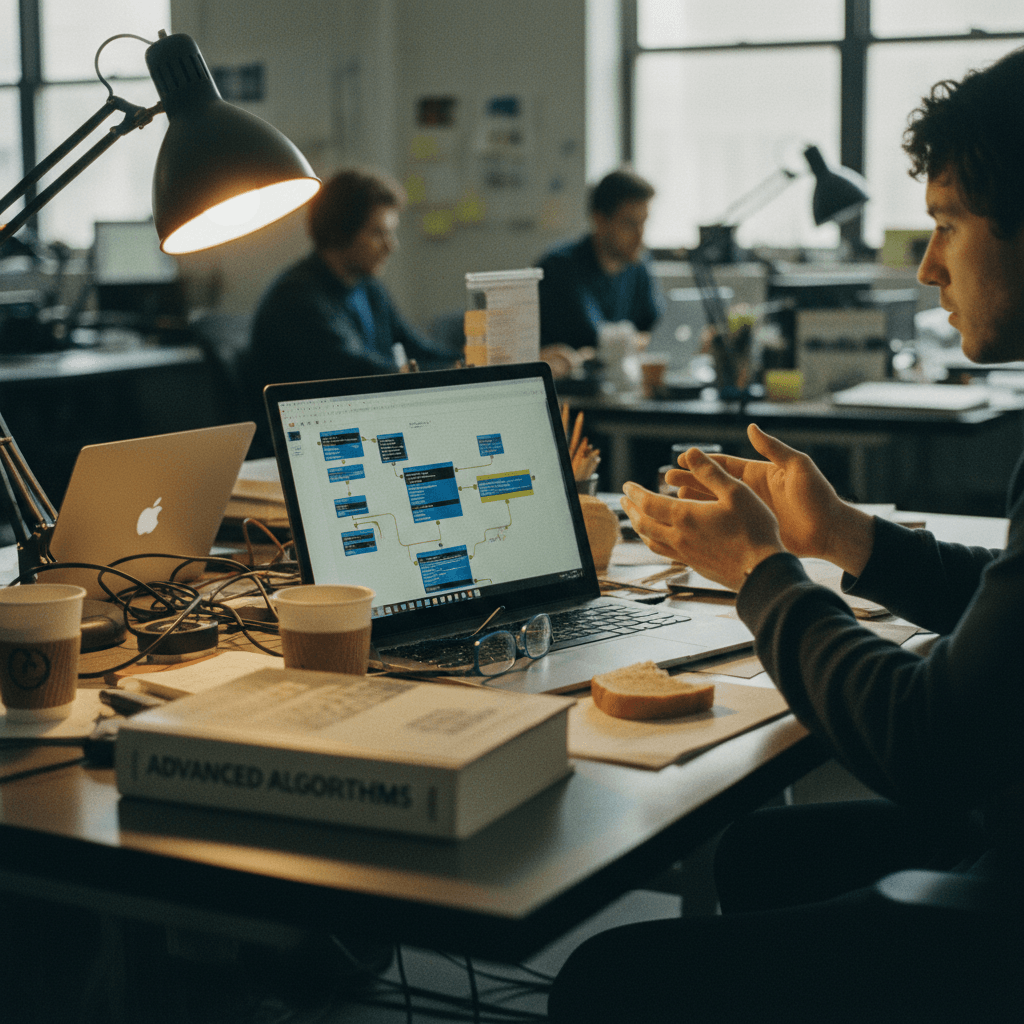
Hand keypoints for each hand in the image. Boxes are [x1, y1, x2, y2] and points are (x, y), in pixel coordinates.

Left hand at [621, 451, 785, 592]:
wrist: (761, 572)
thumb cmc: (754, 529)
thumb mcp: (736, 492)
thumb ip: (711, 472)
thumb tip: (690, 452)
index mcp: (685, 516)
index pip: (648, 503)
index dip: (635, 493)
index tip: (626, 486)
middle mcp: (678, 537)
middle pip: (643, 523)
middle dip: (631, 510)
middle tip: (624, 501)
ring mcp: (685, 554)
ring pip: (651, 541)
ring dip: (640, 527)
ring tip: (636, 519)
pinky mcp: (694, 565)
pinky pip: (664, 553)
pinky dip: (654, 542)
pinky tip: (661, 540)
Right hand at [666, 424, 874, 575]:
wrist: (830, 531)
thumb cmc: (818, 496)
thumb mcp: (798, 467)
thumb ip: (773, 448)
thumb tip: (751, 427)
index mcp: (757, 474)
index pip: (724, 465)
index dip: (702, 462)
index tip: (682, 458)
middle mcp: (749, 492)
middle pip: (712, 483)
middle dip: (689, 480)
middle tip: (667, 479)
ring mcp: (747, 512)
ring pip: (713, 505)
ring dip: (692, 501)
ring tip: (672, 499)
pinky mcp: (750, 531)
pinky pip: (722, 526)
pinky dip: (705, 523)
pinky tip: (689, 523)